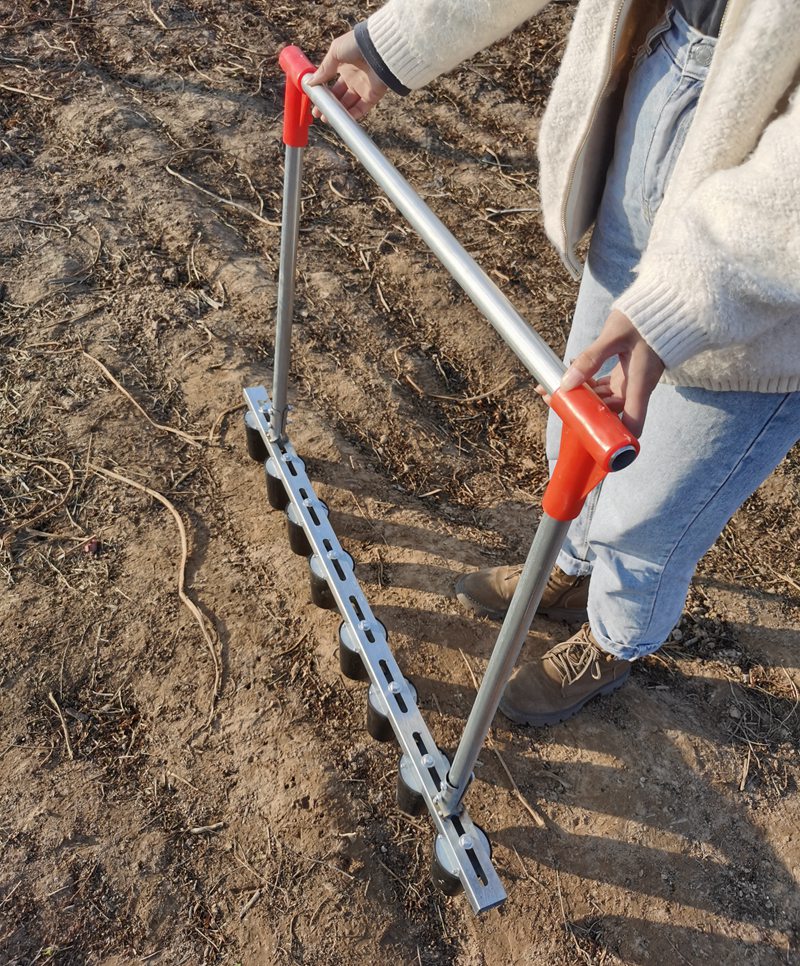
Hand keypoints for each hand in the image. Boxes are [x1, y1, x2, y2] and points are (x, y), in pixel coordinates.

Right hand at [308, 30, 387, 120]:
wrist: (378, 48)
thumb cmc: (356, 44)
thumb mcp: (335, 52)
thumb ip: (324, 69)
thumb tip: (310, 82)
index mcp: (344, 66)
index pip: (331, 82)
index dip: (323, 92)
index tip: (314, 100)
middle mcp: (353, 77)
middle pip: (339, 96)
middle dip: (328, 105)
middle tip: (318, 113)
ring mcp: (363, 87)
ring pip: (348, 104)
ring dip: (337, 113)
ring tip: (326, 119)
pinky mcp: (372, 96)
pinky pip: (360, 109)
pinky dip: (351, 116)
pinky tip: (340, 120)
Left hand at [540, 310, 664, 436]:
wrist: (666, 304)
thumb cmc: (645, 318)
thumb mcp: (615, 336)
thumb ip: (591, 359)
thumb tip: (567, 383)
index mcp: (639, 385)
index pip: (632, 425)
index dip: (616, 438)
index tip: (592, 439)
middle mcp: (636, 388)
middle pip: (610, 413)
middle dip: (583, 411)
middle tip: (554, 399)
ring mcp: (630, 382)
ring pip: (603, 399)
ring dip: (581, 396)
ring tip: (553, 387)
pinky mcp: (626, 374)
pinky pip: (605, 387)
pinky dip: (588, 384)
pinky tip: (572, 375)